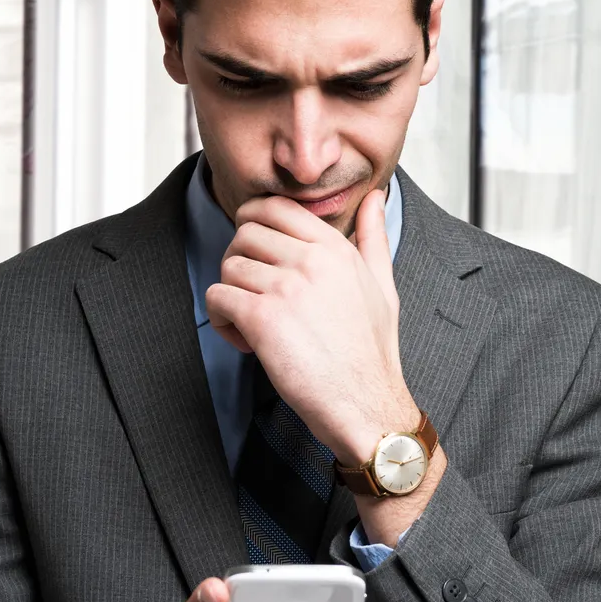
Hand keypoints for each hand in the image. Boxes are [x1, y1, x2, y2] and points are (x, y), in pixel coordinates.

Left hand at [205, 189, 416, 464]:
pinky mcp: (263, 319)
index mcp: (335, 248)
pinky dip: (221, 319)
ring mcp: (286, 287)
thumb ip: (373, 236)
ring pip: (228, 266)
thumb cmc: (372, 353)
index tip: (254, 251)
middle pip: (244, 233)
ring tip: (251, 324)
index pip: (276, 206)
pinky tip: (245, 341)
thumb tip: (374, 196)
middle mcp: (311, 260)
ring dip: (231, 294)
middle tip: (253, 293)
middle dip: (240, 261)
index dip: (253, 223)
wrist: (367, 404)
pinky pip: (217, 297)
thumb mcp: (382, 285)